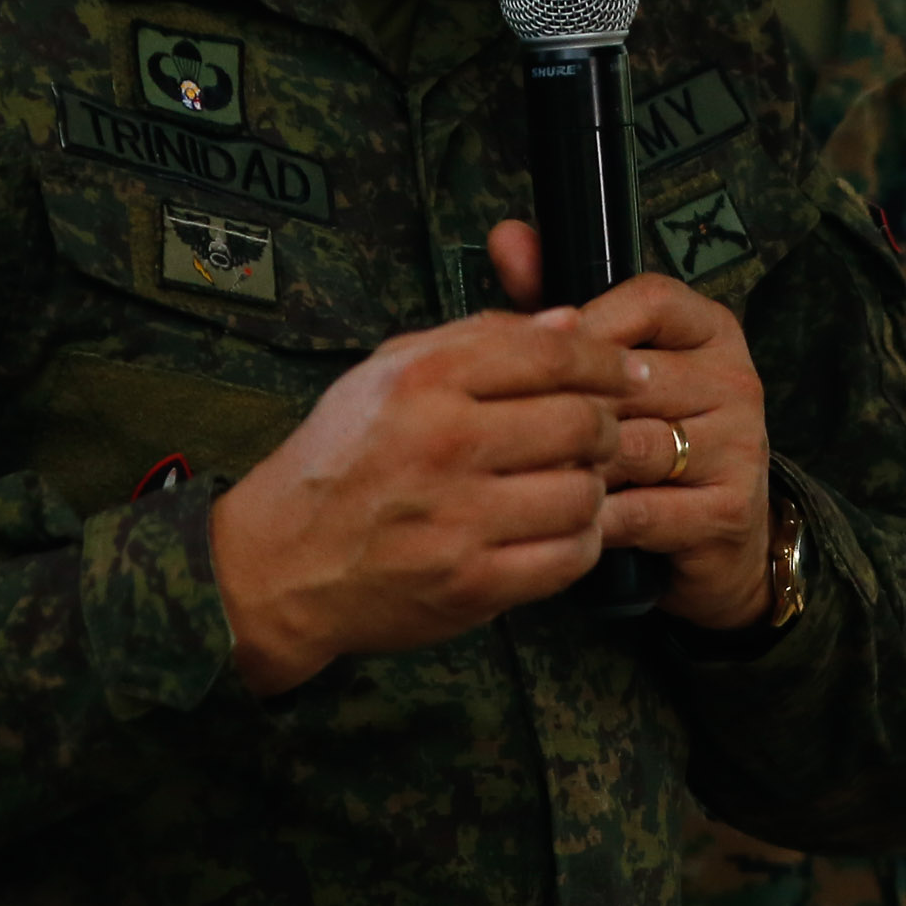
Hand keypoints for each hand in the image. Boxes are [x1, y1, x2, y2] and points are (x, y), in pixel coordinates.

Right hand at [205, 293, 640, 694]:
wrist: (280, 562)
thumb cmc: (340, 460)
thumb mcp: (388, 373)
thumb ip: (481, 340)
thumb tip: (570, 321)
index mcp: (425, 380)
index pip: (553, 355)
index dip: (606, 361)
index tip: (626, 371)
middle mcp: (443, 444)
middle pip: (581, 423)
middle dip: (605, 426)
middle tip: (601, 433)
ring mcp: (458, 519)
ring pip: (583, 493)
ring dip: (593, 487)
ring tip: (574, 483)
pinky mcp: (471, 584)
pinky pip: (568, 558)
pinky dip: (579, 542)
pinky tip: (560, 529)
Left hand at [491, 221, 772, 633]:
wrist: (713, 542)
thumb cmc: (644, 438)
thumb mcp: (605, 369)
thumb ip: (555, 304)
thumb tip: (507, 235)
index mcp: (710, 330)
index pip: (650, 300)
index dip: (586, 327)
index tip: (539, 362)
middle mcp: (737, 380)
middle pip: (634, 377)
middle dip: (568, 409)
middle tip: (517, 434)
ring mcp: (742, 445)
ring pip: (633, 444)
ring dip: (577, 467)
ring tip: (534, 479)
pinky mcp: (731, 509)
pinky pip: (643, 508)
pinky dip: (595, 519)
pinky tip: (568, 521)